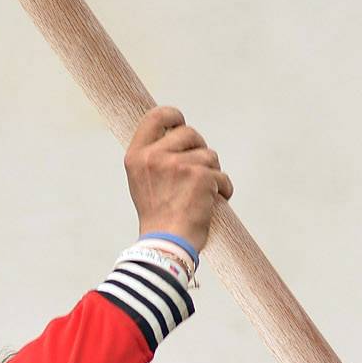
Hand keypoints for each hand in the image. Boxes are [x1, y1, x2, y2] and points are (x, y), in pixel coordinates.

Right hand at [125, 104, 232, 253]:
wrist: (165, 246)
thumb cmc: (157, 219)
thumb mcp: (143, 182)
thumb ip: (154, 157)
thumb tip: (176, 135)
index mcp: (137, 156)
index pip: (155, 117)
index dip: (172, 116)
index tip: (180, 122)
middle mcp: (155, 157)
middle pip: (189, 133)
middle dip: (199, 150)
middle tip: (198, 172)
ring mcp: (179, 165)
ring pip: (209, 156)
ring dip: (212, 173)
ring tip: (202, 194)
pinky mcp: (201, 177)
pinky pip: (222, 176)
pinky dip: (223, 189)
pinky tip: (215, 201)